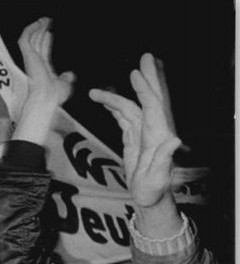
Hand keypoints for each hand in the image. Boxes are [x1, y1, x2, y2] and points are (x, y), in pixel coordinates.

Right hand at [12, 17, 74, 143]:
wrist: (46, 98)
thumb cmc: (54, 96)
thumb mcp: (64, 85)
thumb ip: (66, 78)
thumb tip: (70, 74)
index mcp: (43, 69)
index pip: (43, 52)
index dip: (46, 42)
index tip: (50, 33)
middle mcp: (35, 63)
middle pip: (36, 43)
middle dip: (40, 32)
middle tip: (46, 22)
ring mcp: (30, 59)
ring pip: (30, 39)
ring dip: (36, 28)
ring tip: (44, 20)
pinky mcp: (28, 56)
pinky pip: (25, 39)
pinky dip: (30, 30)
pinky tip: (38, 24)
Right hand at [89, 54, 180, 208]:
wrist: (149, 199)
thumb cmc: (153, 191)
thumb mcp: (159, 178)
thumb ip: (165, 159)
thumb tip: (175, 139)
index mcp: (159, 136)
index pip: (153, 107)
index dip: (145, 90)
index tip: (135, 74)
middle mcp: (153, 130)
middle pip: (149, 99)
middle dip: (147, 79)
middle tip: (145, 57)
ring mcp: (143, 133)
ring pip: (130, 108)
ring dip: (114, 98)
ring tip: (94, 93)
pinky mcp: (134, 139)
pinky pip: (124, 118)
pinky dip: (114, 108)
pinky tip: (105, 103)